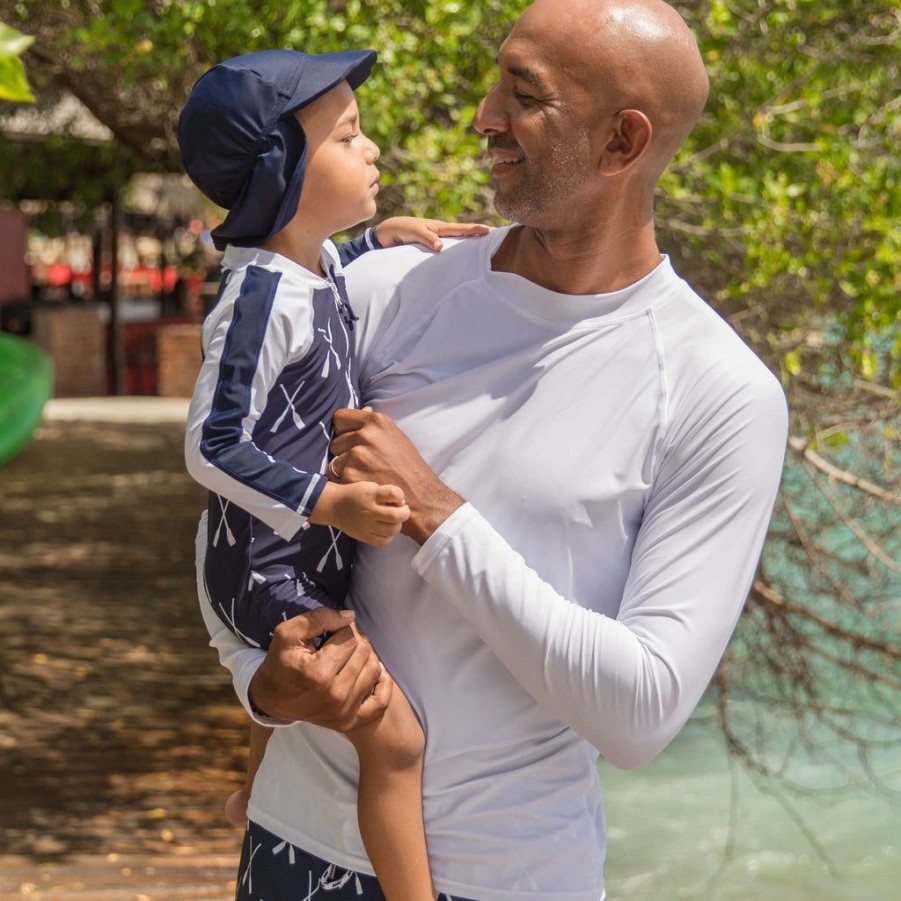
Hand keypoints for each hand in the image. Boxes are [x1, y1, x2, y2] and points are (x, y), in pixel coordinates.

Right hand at [248, 607, 391, 730]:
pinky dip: (382, 683)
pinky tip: (372, 673)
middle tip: (340, 642)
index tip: (331, 633)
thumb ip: (319, 618)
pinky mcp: (350, 722)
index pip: (349, 637)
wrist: (272, 699)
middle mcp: (335, 695)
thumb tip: (350, 617)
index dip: (342, 628)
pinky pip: (381, 700)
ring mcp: (344, 711)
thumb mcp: (288, 633)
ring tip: (350, 655)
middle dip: (354, 641)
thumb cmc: (281, 663)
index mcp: (318, 674)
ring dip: (366, 657)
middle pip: (364, 652)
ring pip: (375, 669)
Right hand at [309, 480, 409, 545]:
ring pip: (392, 530)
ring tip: (394, 520)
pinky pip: (384, 541)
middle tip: (402, 510)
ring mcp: (366, 526)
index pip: (393, 494)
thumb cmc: (356, 495)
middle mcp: (369, 511)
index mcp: (370, 495)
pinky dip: (389, 536)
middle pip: (395, 516)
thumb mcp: (370, 487)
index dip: (400, 495)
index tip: (397, 497)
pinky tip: (386, 529)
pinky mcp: (364, 537)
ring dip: (398, 524)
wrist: (335, 507)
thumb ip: (386, 494)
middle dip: (404, 512)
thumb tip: (402, 504)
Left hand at [329, 408, 463, 543]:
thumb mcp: (396, 436)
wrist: (420, 494)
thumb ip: (375, 425)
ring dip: (344, 469)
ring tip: (365, 475)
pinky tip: (363, 485)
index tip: (348, 438)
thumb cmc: (409, 466)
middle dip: (344, 451)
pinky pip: (337, 477)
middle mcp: (365, 435)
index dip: (342, 429)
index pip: (340, 418)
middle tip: (363, 462)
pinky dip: (346, 483)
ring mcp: (356, 455)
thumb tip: (364, 408)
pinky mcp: (350, 475)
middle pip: (335, 441)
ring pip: (334, 461)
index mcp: (377, 421)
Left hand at [375, 216, 490, 251]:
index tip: (491, 231)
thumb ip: (427, 238)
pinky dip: (459, 252)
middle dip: (479, 236)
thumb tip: (442, 247)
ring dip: (471, 245)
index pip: (462, 229)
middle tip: (497, 236)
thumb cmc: (402, 230)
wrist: (389, 233)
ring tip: (486, 249)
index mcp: (440, 228)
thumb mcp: (414, 232)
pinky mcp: (433, 249)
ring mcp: (439, 241)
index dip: (476, 230)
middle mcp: (442, 234)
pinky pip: (449, 251)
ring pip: (458, 243)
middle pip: (464, 235)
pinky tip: (465, 258)